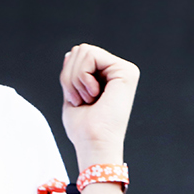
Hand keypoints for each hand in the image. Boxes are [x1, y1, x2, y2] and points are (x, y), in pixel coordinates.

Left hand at [59, 44, 139, 164]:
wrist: (93, 143)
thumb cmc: (83, 128)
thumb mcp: (73, 94)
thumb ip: (74, 75)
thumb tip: (72, 53)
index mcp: (107, 77)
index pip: (77, 56)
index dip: (67, 76)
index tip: (75, 99)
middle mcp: (118, 71)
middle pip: (79, 50)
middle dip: (69, 76)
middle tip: (80, 99)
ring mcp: (124, 70)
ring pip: (83, 50)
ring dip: (74, 79)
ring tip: (87, 99)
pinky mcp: (127, 71)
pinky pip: (90, 55)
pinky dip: (81, 77)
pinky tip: (94, 95)